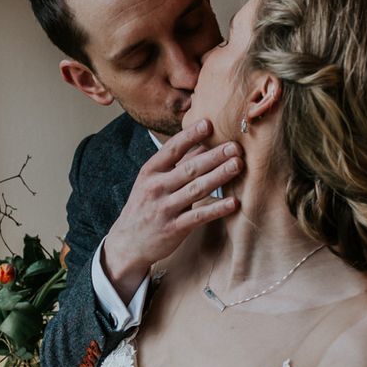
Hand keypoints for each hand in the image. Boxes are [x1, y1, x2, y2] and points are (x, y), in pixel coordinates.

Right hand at [102, 119, 242, 301]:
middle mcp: (156, 187)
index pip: (172, 149)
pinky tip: (234, 203)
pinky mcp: (174, 229)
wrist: (127, 243)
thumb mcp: (153, 181)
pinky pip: (198, 217)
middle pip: (189, 169)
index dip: (190, 136)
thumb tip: (204, 143)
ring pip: (196, 189)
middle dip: (213, 156)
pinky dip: (216, 209)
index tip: (208, 123)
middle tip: (235, 146)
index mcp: (150, 172)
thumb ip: (177, 163)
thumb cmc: (145, 206)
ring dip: (219, 176)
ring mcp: (165, 208)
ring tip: (238, 165)